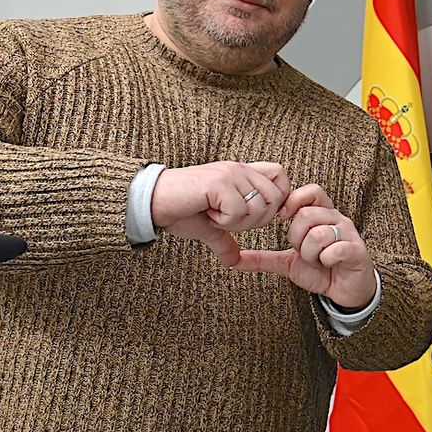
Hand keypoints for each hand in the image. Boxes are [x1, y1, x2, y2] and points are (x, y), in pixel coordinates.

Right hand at [151, 161, 289, 263]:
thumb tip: (233, 262)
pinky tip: (207, 213)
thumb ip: (226, 241)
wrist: (150, 204)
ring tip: (215, 215)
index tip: (261, 215)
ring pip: (259, 207)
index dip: (279, 198)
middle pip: (275, 198)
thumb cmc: (180, 211)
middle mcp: (239, 170)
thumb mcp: (210, 228)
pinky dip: (224, 221)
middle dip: (256, 219)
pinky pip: (238, 211)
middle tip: (228, 219)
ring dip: (237, 222)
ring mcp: (230, 174)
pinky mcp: (218, 183)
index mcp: (242, 174)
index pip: (280, 176)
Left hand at [232, 184, 378, 309]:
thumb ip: (263, 258)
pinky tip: (328, 265)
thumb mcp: (287, 263)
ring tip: (317, 260)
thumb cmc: (321, 271)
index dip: (294, 201)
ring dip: (311, 252)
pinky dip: (325, 260)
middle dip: (297, 237)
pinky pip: (335, 249)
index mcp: (322, 216)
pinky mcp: (356, 251)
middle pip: (307, 214)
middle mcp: (338, 220)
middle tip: (302, 251)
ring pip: (319, 233)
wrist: (346, 291)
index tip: (282, 218)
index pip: (310, 191)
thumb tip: (233, 260)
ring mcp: (349, 234)